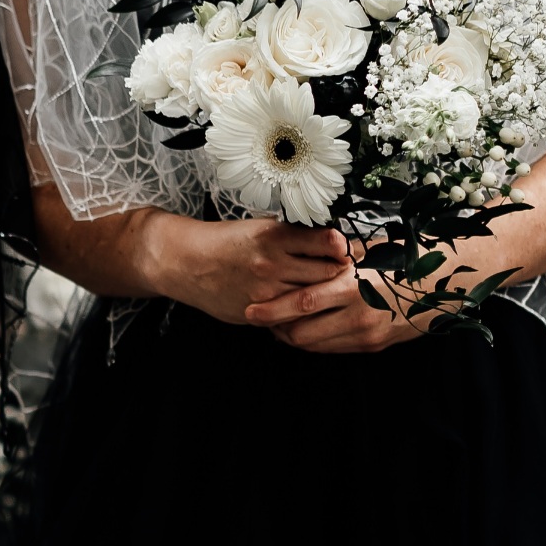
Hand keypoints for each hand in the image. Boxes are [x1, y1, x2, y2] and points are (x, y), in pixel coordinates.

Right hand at [140, 213, 350, 325]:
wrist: (187, 262)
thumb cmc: (225, 242)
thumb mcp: (259, 228)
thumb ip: (292, 237)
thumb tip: (331, 242)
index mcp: (275, 235)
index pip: (327, 241)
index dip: (345, 248)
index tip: (353, 251)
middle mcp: (272, 262)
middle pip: (327, 272)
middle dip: (344, 275)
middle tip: (358, 275)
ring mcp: (265, 290)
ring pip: (313, 297)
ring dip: (328, 296)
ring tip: (341, 294)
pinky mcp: (258, 311)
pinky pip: (292, 317)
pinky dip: (305, 314)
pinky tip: (314, 311)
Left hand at [243, 265, 433, 352]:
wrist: (446, 283)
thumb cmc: (403, 257)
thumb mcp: (367, 250)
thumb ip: (333, 255)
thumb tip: (298, 249)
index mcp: (352, 285)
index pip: (301, 304)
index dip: (272, 310)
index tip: (251, 309)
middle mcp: (357, 314)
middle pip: (301, 332)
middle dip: (276, 329)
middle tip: (258, 319)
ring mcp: (366, 333)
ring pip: (315, 345)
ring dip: (292, 337)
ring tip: (278, 324)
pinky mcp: (374, 345)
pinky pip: (333, 348)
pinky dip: (314, 341)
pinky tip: (306, 329)